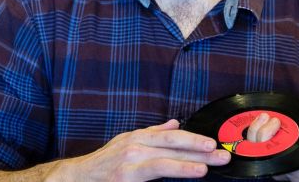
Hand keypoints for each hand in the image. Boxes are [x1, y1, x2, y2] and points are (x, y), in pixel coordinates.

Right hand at [57, 119, 230, 180]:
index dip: (193, 138)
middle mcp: (134, 148)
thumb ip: (153, 133)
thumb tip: (175, 123)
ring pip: (161, 164)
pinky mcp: (124, 181)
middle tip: (221, 155)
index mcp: (138, 138)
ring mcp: (128, 166)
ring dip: (184, 165)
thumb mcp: (127, 141)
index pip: (171, 136)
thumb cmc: (105, 162)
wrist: (78, 177)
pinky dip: (167, 178)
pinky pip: (148, 179)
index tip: (213, 143)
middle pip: (171, 147)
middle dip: (198, 150)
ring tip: (204, 168)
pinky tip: (181, 178)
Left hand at [247, 114, 298, 181]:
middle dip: (263, 133)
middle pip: (263, 154)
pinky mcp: (267, 159)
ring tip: (266, 116)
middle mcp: (284, 171)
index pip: (281, 168)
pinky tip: (260, 120)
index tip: (278, 125)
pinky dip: (253, 132)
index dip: (273, 149)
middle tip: (275, 119)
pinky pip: (253, 147)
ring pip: (255, 151)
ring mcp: (274, 166)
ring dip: (255, 131)